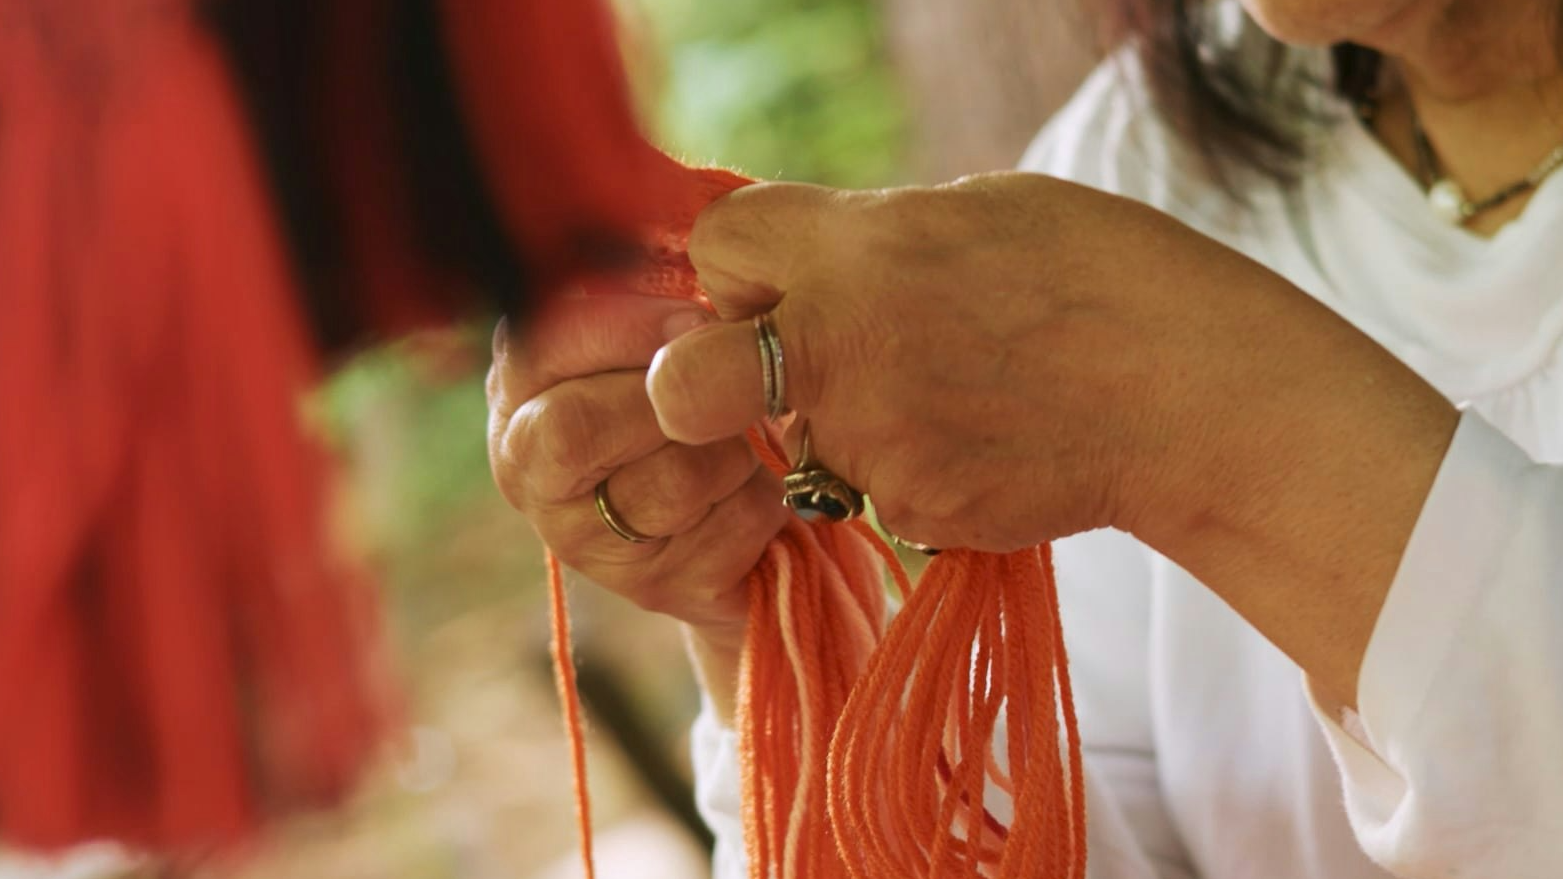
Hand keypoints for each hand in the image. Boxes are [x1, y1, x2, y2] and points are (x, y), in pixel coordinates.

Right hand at [486, 295, 788, 654]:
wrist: (760, 511)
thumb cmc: (709, 398)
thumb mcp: (674, 332)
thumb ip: (653, 297)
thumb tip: (690, 250)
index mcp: (524, 381)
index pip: (535, 345)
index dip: (621, 331)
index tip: (695, 320)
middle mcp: (529, 464)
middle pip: (571, 431)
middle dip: (668, 402)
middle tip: (729, 387)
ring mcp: (582, 538)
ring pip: (665, 482)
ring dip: (730, 454)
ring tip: (745, 445)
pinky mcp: (651, 589)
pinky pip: (722, 534)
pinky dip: (761, 505)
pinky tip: (757, 498)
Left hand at [646, 172, 1457, 705]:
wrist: (1195, 395)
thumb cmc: (1103, 275)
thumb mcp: (975, 211)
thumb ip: (867, 236)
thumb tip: (808, 261)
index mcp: (852, 249)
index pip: (713, 244)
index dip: (740, 262)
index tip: (777, 276)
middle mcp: (837, 350)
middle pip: (687, 379)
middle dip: (707, 376)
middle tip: (778, 367)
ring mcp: (868, 444)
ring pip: (791, 441)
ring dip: (834, 422)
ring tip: (946, 394)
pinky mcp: (910, 511)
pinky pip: (868, 488)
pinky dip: (907, 468)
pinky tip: (981, 439)